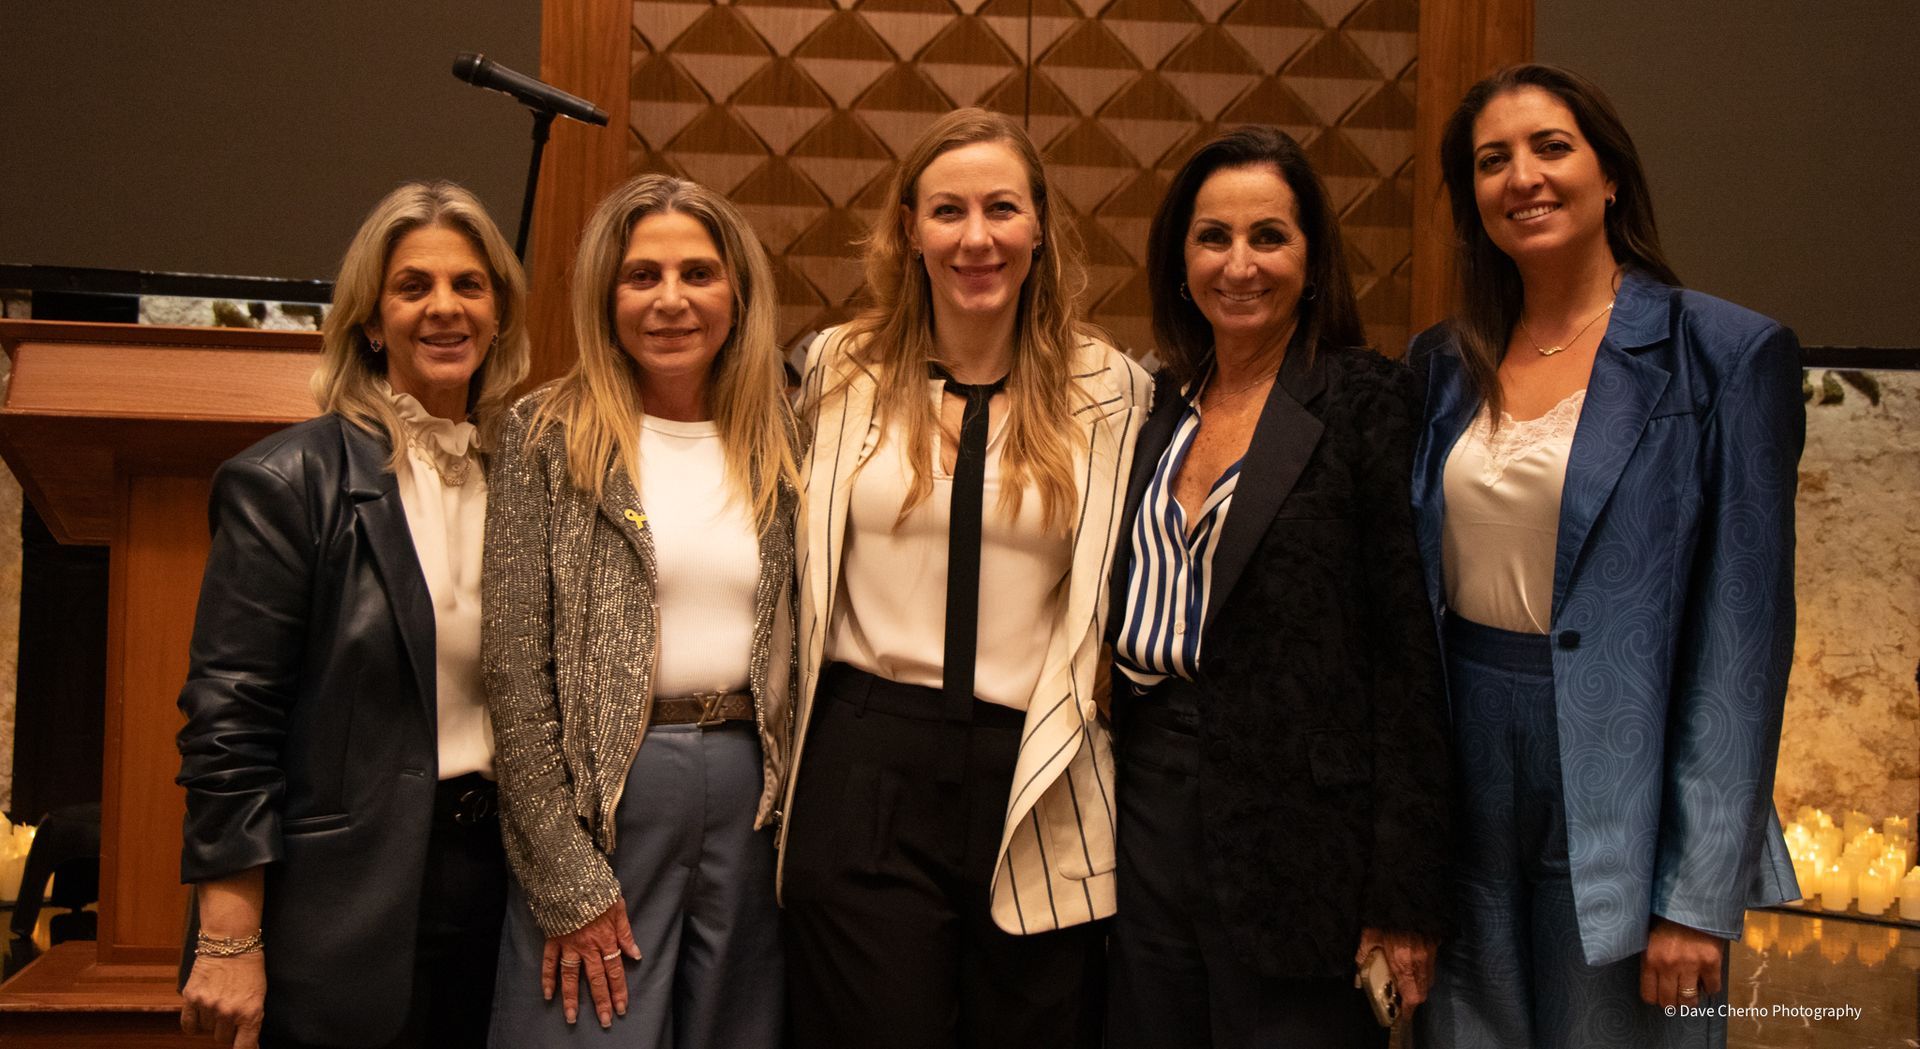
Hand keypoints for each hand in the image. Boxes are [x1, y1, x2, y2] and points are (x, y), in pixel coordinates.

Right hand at [180, 952, 265, 1047]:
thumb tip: (250, 1045)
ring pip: (206, 1030)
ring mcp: (208, 1006)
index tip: (243, 1048)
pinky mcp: (191, 998)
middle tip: (230, 1013)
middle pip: (222, 1039)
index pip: (244, 1047)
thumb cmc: (250, 967)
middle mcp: (228, 1013)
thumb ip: (252, 1019)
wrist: (231, 942)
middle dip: (227, 1029)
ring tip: (218, 1001)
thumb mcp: (259, 994)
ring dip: (211, 1021)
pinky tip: (199, 1014)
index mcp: (250, 1013)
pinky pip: (188, 1025)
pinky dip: (192, 1024)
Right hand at [544, 898, 642, 1027]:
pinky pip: (549, 962)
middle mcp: (588, 946)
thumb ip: (626, 932)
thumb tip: (636, 954)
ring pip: (571, 976)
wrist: (570, 877)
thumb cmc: (597, 890)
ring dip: (571, 998)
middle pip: (596, 978)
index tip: (622, 1007)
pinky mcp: (553, 939)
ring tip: (571, 1018)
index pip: (615, 970)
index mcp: (606, 938)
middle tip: (605, 1021)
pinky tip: (548, 995)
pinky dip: (547, 978)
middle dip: (601, 1001)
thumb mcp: (618, 907)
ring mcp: (569, 944)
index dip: (619, 990)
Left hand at [1357, 927, 1437, 1009]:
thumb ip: (1363, 957)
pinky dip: (1423, 973)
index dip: (1408, 1009)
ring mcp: (1430, 953)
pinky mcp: (1435, 944)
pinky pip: (1432, 966)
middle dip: (1412, 1000)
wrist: (1405, 896)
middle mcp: (1420, 961)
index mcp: (1402, 961)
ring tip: (1405, 987)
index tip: (1402, 1016)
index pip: (1412, 995)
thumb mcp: (1369, 936)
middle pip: (1422, 992)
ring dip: (1418, 987)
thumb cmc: (1384, 919)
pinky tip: (1412, 968)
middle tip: (1402, 1003)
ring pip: (1429, 980)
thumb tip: (1358, 980)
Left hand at [1639, 917, 1724, 1007]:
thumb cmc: (1667, 918)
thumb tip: (1655, 983)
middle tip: (1677, 996)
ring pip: (1690, 1000)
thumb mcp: (1649, 937)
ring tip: (1691, 990)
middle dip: (1673, 1002)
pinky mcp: (1711, 962)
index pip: (1649, 995)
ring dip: (1691, 999)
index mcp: (1650, 959)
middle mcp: (1668, 965)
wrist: (1692, 901)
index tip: (1661, 994)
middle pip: (1669, 1002)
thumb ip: (1651, 959)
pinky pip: (1712, 988)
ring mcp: (1691, 965)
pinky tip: (1706, 978)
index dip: (1656, 998)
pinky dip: (1710, 987)